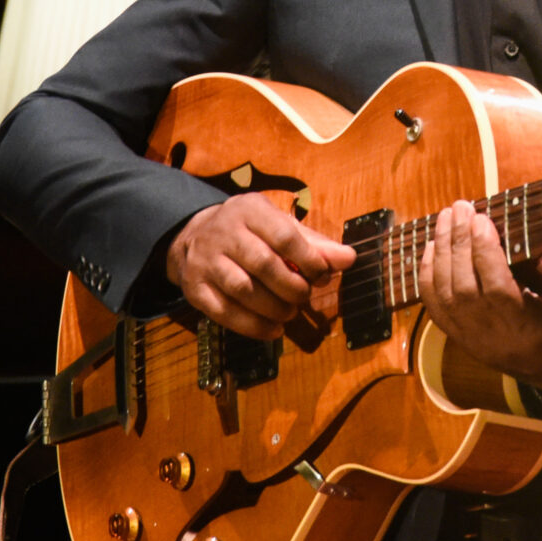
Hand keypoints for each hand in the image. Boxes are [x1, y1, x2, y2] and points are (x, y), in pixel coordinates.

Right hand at [165, 193, 356, 340]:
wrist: (192, 237)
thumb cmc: (248, 231)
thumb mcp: (278, 225)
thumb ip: (313, 243)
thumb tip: (349, 259)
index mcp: (249, 210)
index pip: (284, 236)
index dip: (309, 260)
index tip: (323, 276)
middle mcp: (223, 233)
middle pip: (263, 264)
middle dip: (292, 287)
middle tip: (304, 297)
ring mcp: (205, 262)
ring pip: (243, 290)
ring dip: (274, 308)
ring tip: (289, 313)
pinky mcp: (194, 289)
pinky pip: (225, 313)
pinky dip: (253, 326)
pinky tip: (272, 330)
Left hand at [420, 200, 541, 398]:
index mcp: (530, 332)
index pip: (496, 290)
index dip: (484, 253)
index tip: (482, 219)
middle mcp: (494, 339)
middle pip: (463, 288)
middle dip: (458, 243)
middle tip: (460, 207)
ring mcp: (473, 340)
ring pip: (444, 295)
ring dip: (442, 252)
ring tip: (446, 218)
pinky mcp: (461, 337)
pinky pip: (435, 306)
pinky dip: (428, 274)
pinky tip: (433, 247)